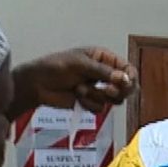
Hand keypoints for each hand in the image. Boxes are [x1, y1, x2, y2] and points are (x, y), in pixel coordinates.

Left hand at [9, 47, 137, 118]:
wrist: (37, 85)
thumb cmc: (55, 67)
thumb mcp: (81, 65)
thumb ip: (104, 72)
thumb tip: (124, 79)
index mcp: (103, 58)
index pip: (127, 68)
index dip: (130, 77)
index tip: (126, 84)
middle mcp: (104, 74)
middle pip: (126, 86)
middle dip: (117, 90)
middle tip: (107, 91)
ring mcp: (98, 89)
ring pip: (114, 99)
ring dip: (97, 96)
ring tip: (81, 90)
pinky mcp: (90, 102)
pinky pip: (100, 108)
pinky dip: (88, 104)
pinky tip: (76, 97)